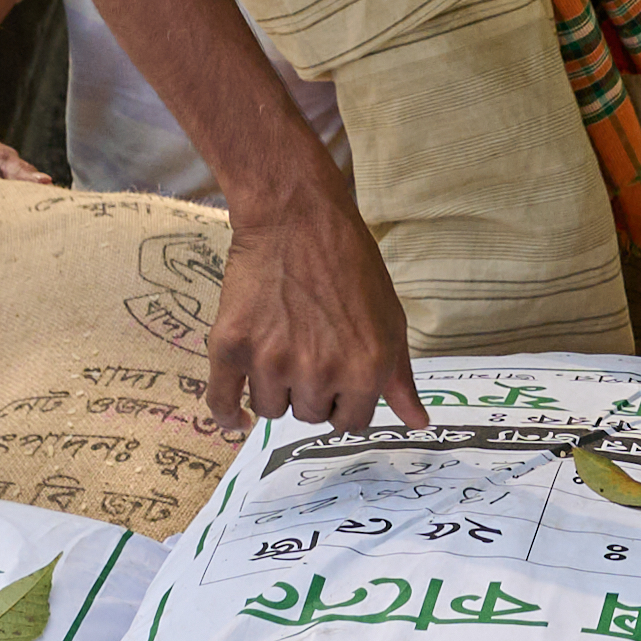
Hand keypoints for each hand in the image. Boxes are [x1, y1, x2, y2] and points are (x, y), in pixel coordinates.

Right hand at [209, 186, 420, 431]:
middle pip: (309, 415)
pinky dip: (227, 414)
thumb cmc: (350, 262)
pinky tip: (237, 417)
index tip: (336, 379)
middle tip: (309, 348)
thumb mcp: (391, 318)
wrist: (295, 216)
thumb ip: (400, 378)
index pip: (350, 422)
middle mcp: (319, 373)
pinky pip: (222, 402)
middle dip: (311, 391)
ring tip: (281, 345)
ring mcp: (271, 362)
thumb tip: (418, 424)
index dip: (343, 401)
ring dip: (275, 388)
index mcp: (364, 370)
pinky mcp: (232, 347)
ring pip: (270, 408)